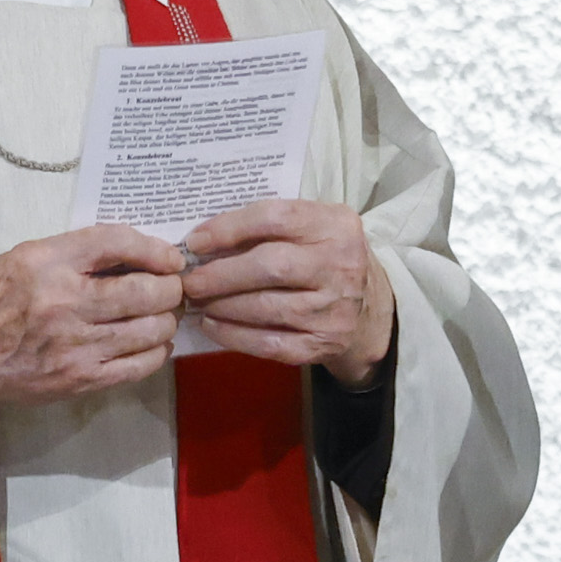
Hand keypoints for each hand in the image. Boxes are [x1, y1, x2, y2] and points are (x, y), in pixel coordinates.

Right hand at [0, 227, 187, 421]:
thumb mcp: (23, 258)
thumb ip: (75, 255)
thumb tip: (135, 255)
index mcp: (44, 261)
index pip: (116, 242)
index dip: (154, 248)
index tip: (170, 257)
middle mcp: (62, 301)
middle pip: (145, 291)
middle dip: (171, 289)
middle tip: (173, 288)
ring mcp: (73, 345)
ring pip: (150, 330)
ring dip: (167, 321)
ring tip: (162, 315)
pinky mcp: (78, 379)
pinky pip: (138, 366)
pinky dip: (157, 352)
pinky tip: (153, 343)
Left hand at [179, 194, 396, 383]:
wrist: (370, 308)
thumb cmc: (324, 258)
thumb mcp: (312, 228)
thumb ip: (270, 226)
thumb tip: (203, 240)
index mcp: (335, 225)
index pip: (275, 218)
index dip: (229, 228)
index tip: (195, 242)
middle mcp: (340, 265)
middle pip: (270, 266)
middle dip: (221, 275)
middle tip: (190, 281)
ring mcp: (335, 308)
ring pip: (267, 307)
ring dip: (223, 306)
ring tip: (198, 302)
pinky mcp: (324, 344)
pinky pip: (270, 342)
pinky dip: (234, 336)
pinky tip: (212, 326)